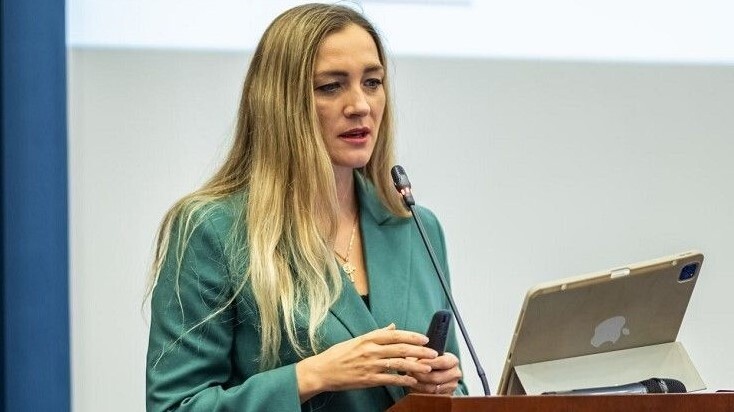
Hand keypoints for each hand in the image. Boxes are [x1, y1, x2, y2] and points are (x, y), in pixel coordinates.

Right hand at [296, 324, 437, 401]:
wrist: (322, 371)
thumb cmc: (338, 354)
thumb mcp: (357, 340)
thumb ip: (377, 333)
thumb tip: (393, 327)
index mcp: (368, 338)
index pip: (396, 335)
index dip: (412, 336)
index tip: (425, 338)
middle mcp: (371, 350)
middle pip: (401, 348)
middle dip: (420, 351)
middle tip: (433, 353)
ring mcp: (370, 365)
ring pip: (399, 363)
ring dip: (416, 365)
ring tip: (428, 367)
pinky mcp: (368, 379)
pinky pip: (390, 379)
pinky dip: (403, 379)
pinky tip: (413, 380)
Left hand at [408, 352, 461, 394]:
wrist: (433, 371)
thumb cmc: (428, 360)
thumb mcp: (427, 354)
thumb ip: (423, 354)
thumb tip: (415, 357)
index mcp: (453, 361)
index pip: (442, 362)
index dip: (428, 362)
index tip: (416, 362)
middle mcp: (455, 374)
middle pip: (437, 377)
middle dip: (421, 375)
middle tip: (410, 372)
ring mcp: (451, 386)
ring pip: (432, 388)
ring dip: (419, 384)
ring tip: (410, 378)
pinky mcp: (446, 396)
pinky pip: (431, 396)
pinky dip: (420, 391)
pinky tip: (414, 385)